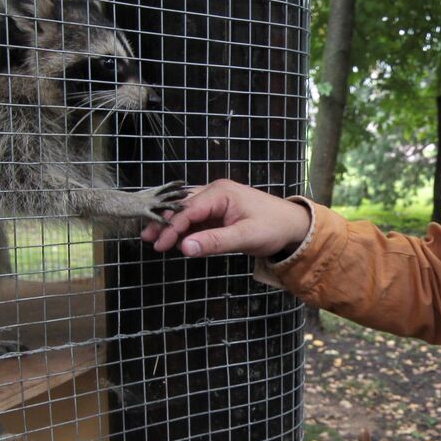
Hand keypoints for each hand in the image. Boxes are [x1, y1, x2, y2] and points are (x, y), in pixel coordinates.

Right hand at [141, 178, 310, 258]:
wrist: (293, 226)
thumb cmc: (273, 227)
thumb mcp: (245, 237)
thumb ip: (215, 242)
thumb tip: (185, 248)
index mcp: (221, 192)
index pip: (188, 209)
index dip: (172, 227)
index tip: (159, 244)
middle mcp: (215, 192)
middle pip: (182, 206)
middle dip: (164, 222)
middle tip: (147, 239)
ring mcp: (216, 202)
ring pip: (186, 212)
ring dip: (171, 225)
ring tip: (153, 240)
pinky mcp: (218, 212)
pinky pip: (196, 218)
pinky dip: (184, 229)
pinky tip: (173, 239)